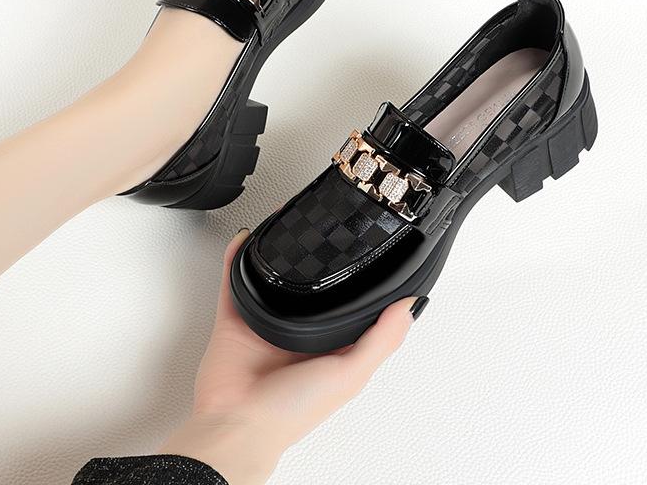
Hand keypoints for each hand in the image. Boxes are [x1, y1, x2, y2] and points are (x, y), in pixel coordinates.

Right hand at [160, 229, 424, 483]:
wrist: (237, 422)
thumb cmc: (293, 411)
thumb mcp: (350, 375)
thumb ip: (381, 340)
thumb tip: (410, 305)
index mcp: (331, 346)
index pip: (353, 307)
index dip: (364, 283)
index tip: (376, 252)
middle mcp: (301, 331)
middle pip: (314, 287)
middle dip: (319, 258)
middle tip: (328, 225)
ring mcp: (268, 321)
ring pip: (276, 276)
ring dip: (281, 251)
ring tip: (291, 223)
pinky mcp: (238, 317)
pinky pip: (237, 280)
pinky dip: (239, 258)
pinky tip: (247, 239)